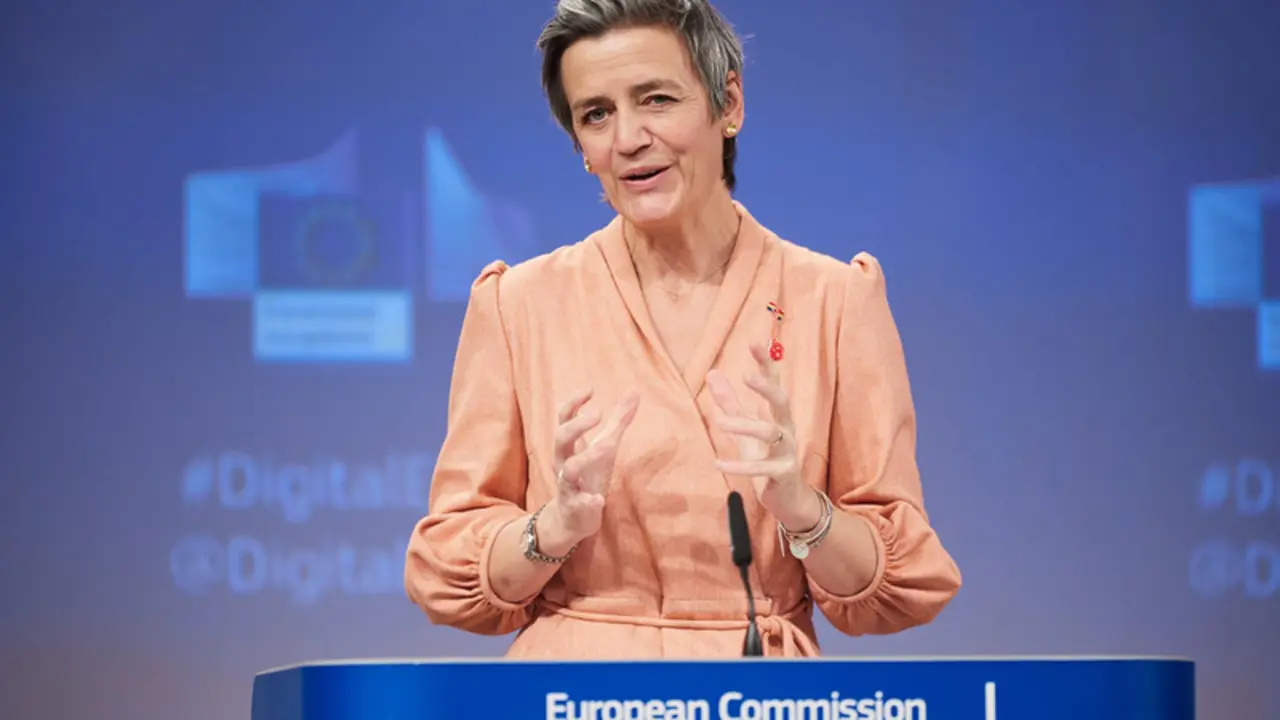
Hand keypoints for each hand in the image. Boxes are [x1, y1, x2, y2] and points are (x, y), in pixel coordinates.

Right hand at [542, 388, 640, 547]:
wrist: (572, 517)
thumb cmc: (588, 475)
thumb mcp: (605, 446)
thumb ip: (619, 421)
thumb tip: (633, 390)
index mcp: (569, 446)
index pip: (564, 418)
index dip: (573, 403)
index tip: (590, 389)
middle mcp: (563, 462)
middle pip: (561, 438)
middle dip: (577, 425)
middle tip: (598, 413)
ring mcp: (568, 485)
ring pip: (568, 470)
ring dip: (586, 457)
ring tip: (606, 447)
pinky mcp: (575, 507)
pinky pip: (578, 503)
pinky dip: (588, 501)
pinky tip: (599, 499)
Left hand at [707, 343, 819, 529]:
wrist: (787, 498)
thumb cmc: (766, 459)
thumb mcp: (745, 429)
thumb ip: (730, 403)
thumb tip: (712, 373)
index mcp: (778, 415)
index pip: (774, 384)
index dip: (766, 364)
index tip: (756, 342)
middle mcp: (786, 429)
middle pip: (782, 401)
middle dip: (767, 387)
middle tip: (748, 376)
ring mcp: (787, 451)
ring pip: (770, 433)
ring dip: (745, 426)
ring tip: (719, 423)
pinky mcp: (783, 473)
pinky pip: (762, 467)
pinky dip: (740, 465)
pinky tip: (718, 463)